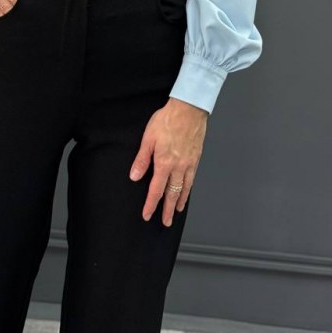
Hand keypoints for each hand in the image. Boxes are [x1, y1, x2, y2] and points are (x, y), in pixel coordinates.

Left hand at [129, 98, 207, 226]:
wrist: (189, 109)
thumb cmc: (168, 120)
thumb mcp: (148, 138)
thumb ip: (142, 159)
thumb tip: (135, 176)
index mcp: (164, 163)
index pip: (156, 190)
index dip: (151, 204)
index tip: (147, 214)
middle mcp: (178, 167)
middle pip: (172, 194)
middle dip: (168, 210)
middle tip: (166, 222)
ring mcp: (189, 164)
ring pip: (184, 188)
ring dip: (179, 202)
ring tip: (177, 211)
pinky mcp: (196, 158)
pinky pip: (192, 179)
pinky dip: (189, 189)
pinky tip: (187, 191)